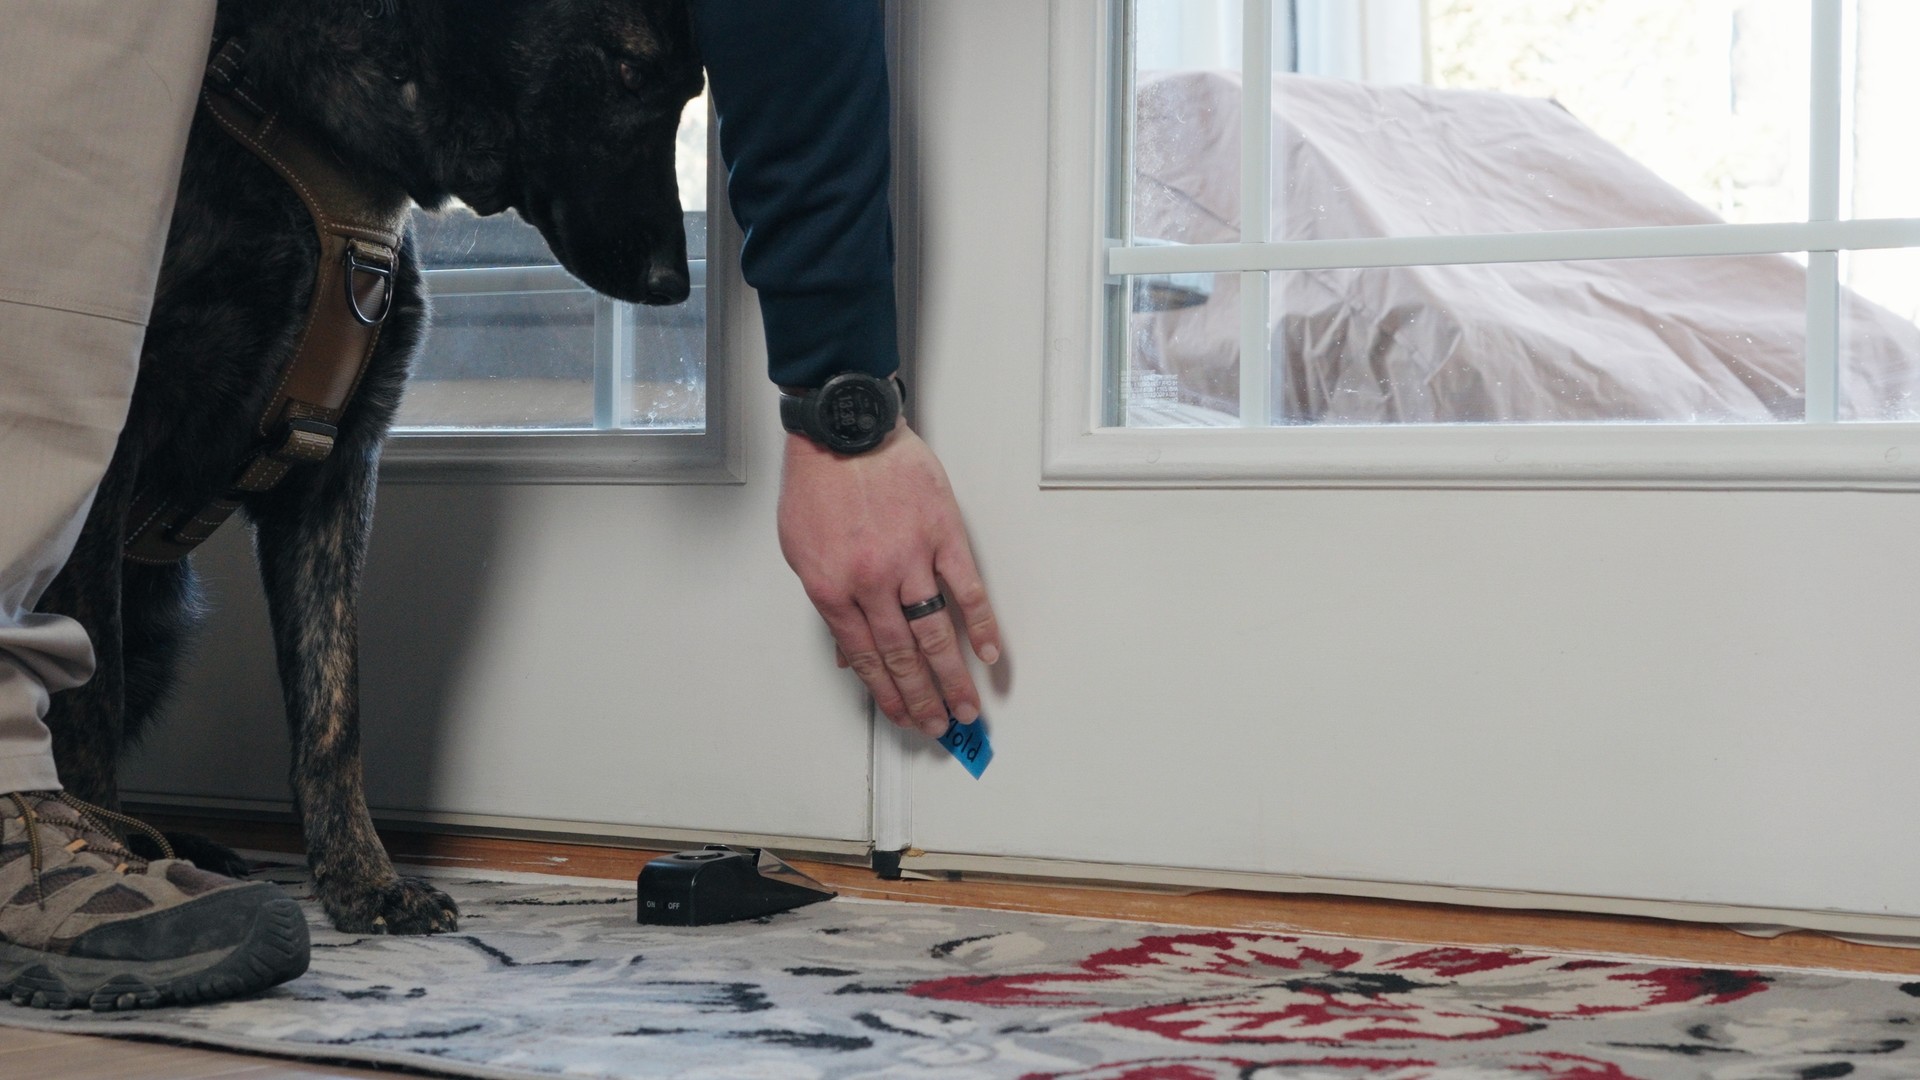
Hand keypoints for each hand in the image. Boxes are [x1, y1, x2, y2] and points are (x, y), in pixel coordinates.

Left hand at [778, 419, 1000, 736]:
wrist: (844, 431)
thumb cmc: (818, 485)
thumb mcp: (801, 551)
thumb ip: (827, 603)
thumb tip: (847, 652)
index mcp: (833, 589)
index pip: (866, 659)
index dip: (888, 696)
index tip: (905, 719)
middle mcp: (872, 582)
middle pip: (904, 656)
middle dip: (923, 699)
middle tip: (940, 727)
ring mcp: (911, 559)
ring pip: (936, 632)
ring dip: (953, 677)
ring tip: (967, 707)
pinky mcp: (942, 534)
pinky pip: (966, 588)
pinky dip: (981, 624)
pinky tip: (990, 653)